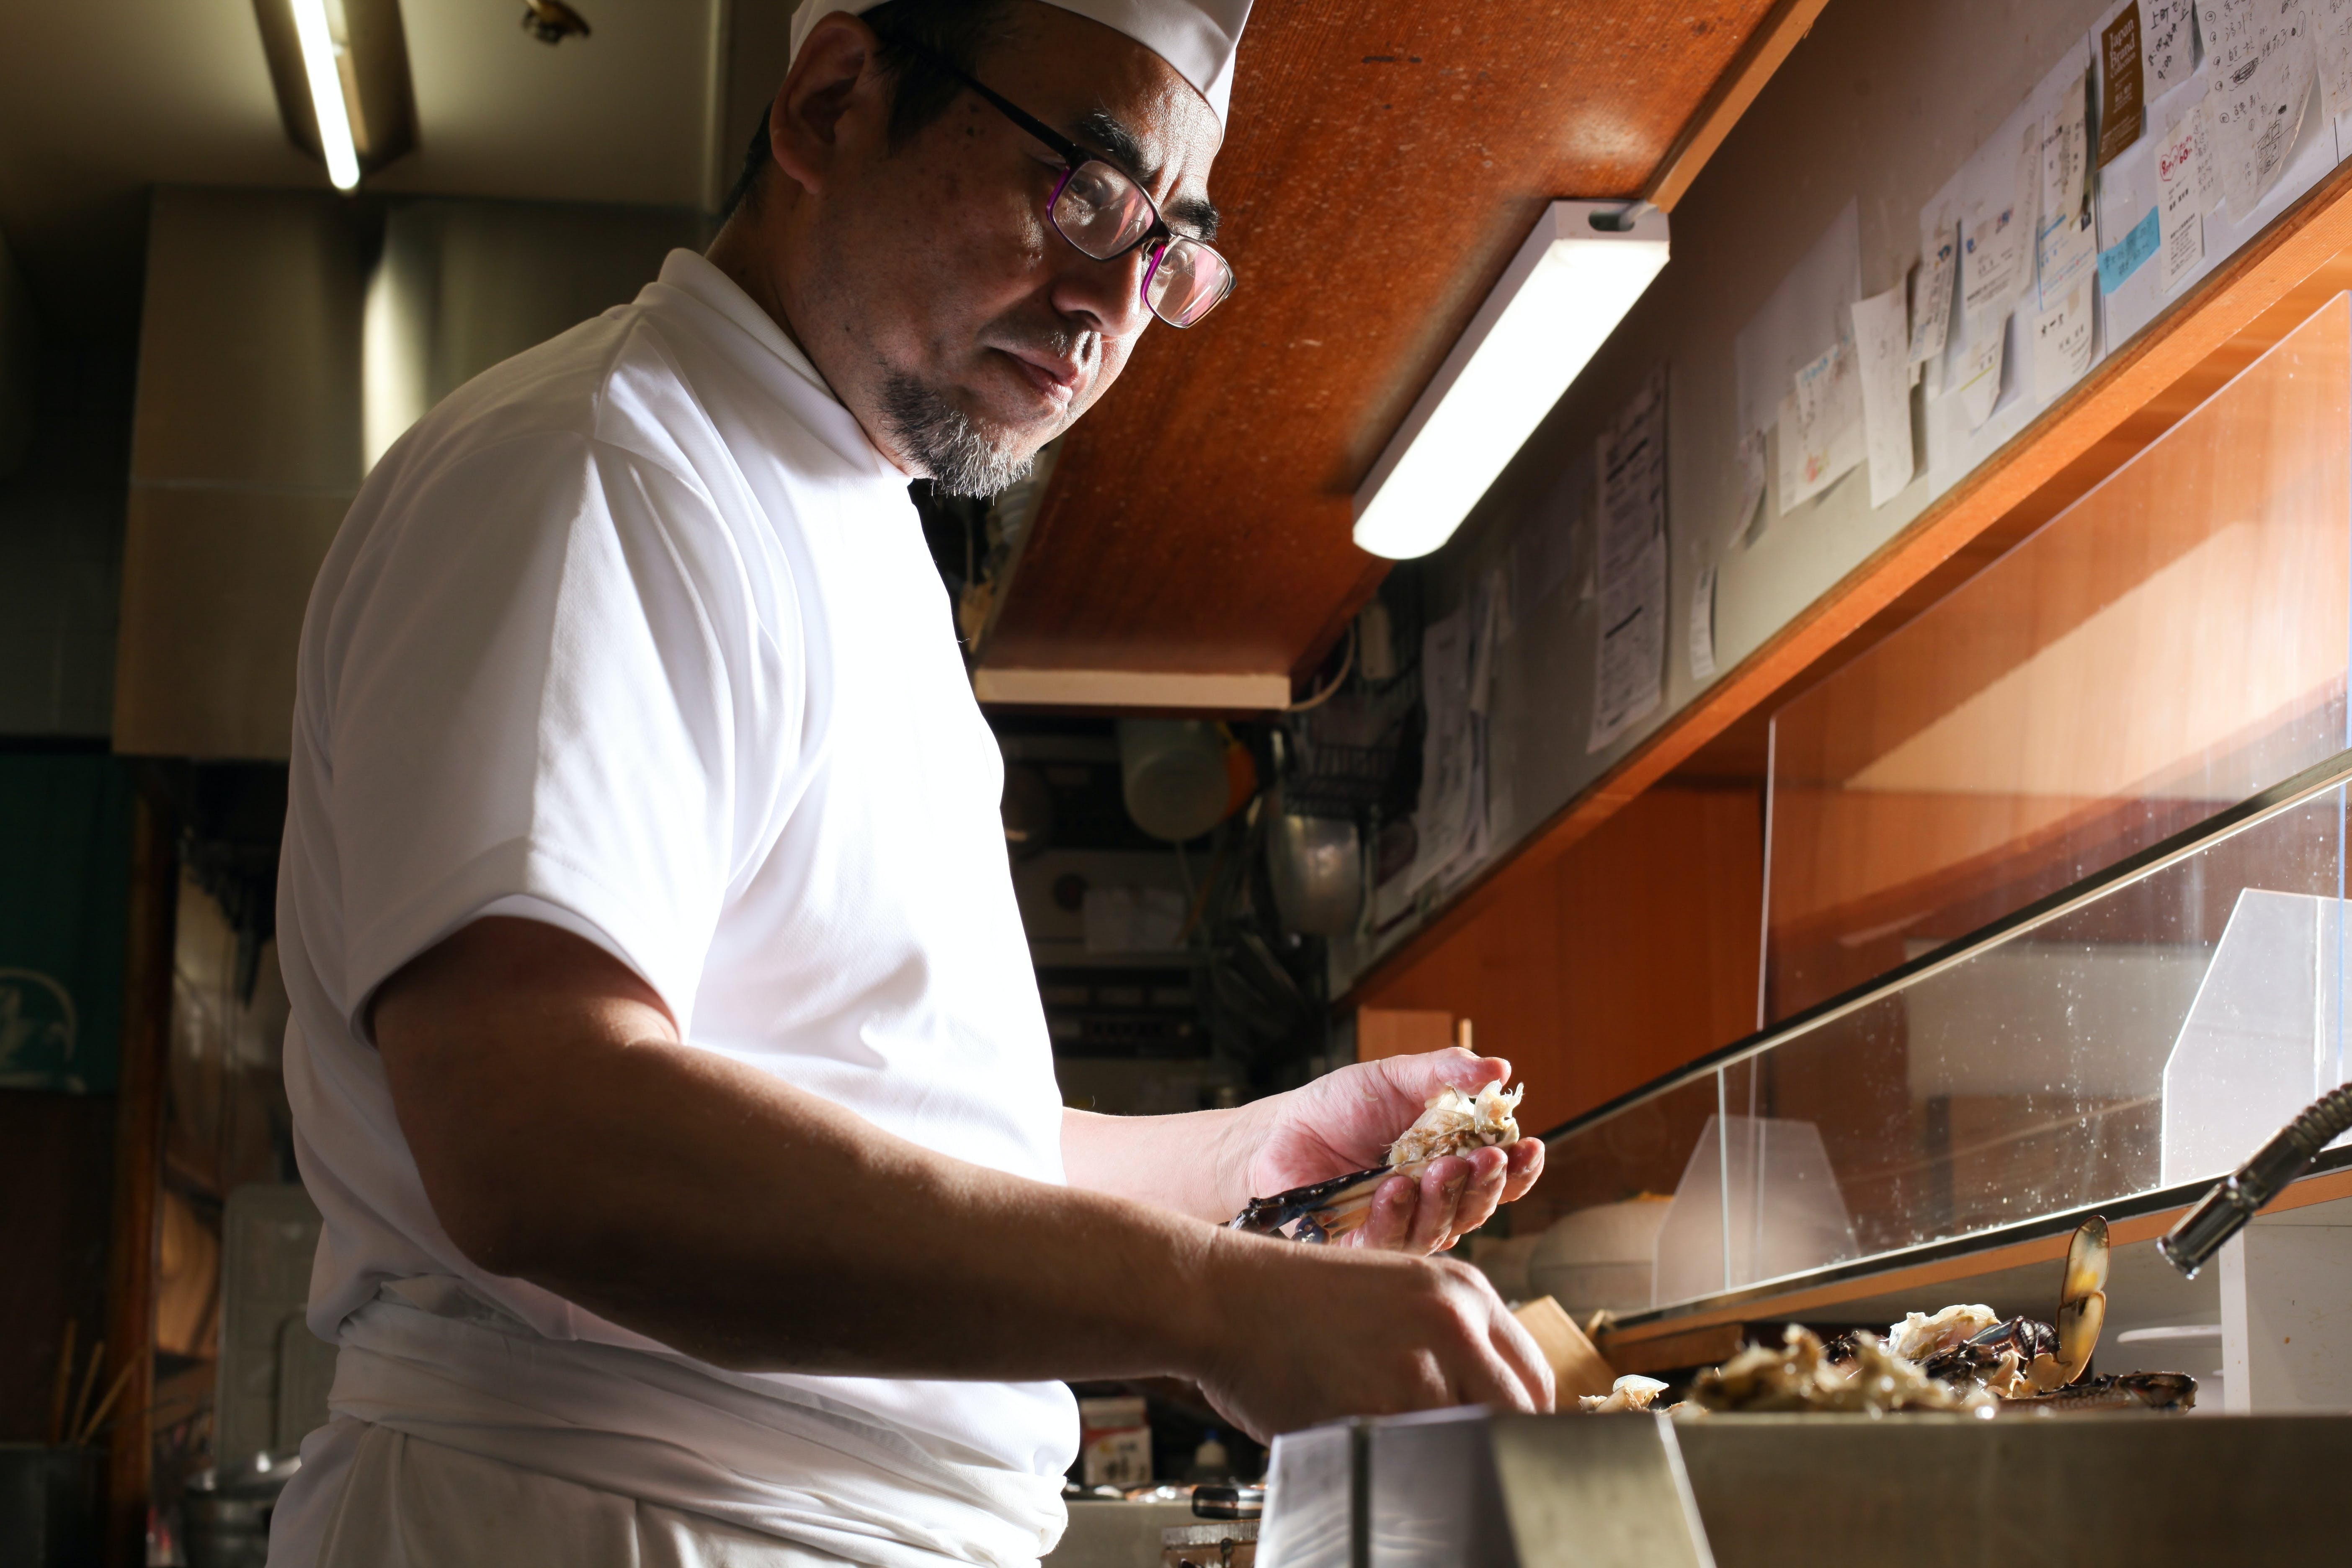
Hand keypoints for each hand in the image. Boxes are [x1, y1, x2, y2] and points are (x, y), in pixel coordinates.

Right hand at [1188, 1230, 1554, 1439]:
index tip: (1499, 1438)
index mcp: (1463, 1288)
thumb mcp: (1395, 1293)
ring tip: (1382, 1431)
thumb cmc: (1295, 1300)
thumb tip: (1493, 1404)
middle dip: (1490, 1442)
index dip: (1520, 1419)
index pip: (1534, 1379)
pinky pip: (1410, 1458)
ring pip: (1465, 1443)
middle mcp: (1453, 1321)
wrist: (1221, 1294)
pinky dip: (1391, 1461)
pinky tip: (1353, 1433)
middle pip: (1518, 1417)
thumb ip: (1450, 1340)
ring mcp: (1419, 1367)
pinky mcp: (1377, 1409)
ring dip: (1433, 1452)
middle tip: (1451, 1452)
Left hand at [1233, 1049, 1544, 1253]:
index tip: (1528, 1146)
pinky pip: (1389, 1242)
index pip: (1499, 1177)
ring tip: (1440, 1169)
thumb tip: (1499, 1069)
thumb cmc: (1343, 1106)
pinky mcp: (1361, 1245)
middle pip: (1477, 1208)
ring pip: (1439, 1230)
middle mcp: (1434, 1202)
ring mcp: (1400, 1226)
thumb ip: (1446, 1073)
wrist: (1282, 1129)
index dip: (1518, 1168)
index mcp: (1452, 1163)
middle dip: (1486, 1184)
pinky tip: (1394, 1190)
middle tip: (1485, 1159)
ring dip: (1445, 1199)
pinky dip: (1396, 1216)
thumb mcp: (1396, 1077)